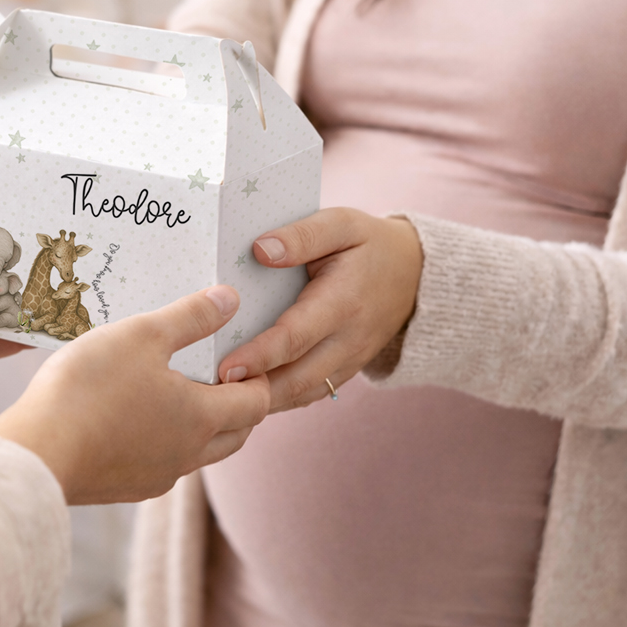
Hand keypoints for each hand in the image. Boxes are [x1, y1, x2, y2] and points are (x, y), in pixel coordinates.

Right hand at [0, 287, 270, 503]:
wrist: (36, 453)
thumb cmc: (91, 387)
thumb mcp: (142, 334)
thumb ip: (190, 317)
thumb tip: (232, 299)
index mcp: (202, 417)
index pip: (258, 403)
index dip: (259, 378)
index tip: (243, 355)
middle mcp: (187, 455)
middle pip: (237, 435)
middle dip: (240, 405)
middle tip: (223, 374)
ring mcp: (155, 477)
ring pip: (200, 453)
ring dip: (204, 426)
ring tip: (179, 392)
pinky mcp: (124, 488)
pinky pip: (162, 465)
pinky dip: (166, 442)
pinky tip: (136, 419)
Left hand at [217, 208, 422, 412]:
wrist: (416, 275)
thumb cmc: (369, 244)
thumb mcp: (342, 224)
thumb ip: (302, 235)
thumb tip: (261, 250)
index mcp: (342, 302)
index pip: (296, 337)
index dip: (261, 355)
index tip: (227, 368)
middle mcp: (348, 340)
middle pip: (296, 377)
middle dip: (253, 389)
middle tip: (210, 393)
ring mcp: (348, 361)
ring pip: (302, 393)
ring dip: (262, 402)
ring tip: (219, 402)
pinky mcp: (345, 371)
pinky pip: (310, 394)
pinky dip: (279, 401)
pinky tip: (245, 400)